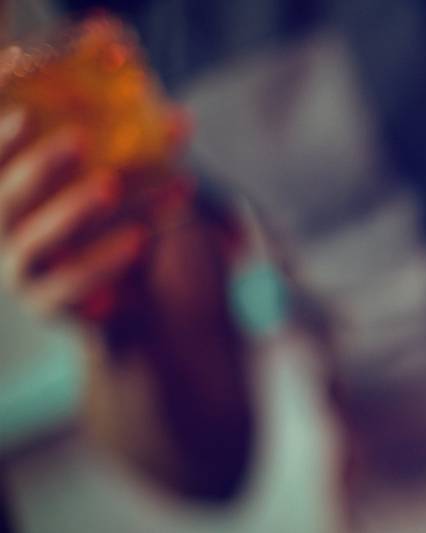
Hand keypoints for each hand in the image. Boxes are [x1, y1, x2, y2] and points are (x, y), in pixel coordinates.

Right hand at [0, 109, 151, 320]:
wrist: (150, 308)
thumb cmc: (132, 234)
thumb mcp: (138, 193)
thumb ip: (148, 157)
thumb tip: (181, 118)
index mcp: (15, 199)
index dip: (3, 143)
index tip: (26, 115)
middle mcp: (6, 234)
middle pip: (7, 199)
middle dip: (40, 165)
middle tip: (79, 138)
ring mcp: (21, 271)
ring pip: (38, 239)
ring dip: (73, 209)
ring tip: (112, 186)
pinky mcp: (47, 303)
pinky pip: (71, 281)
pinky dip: (102, 260)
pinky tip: (139, 238)